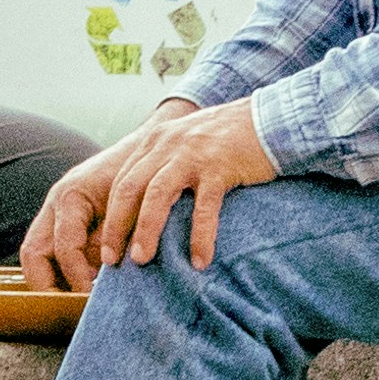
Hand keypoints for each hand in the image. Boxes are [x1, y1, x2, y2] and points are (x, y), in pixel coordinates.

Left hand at [24, 95, 275, 290]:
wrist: (271, 119)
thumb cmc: (230, 141)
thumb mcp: (187, 144)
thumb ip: (165, 166)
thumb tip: (148, 209)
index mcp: (156, 142)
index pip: (121, 182)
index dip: (111, 216)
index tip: (107, 248)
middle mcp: (167, 145)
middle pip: (129, 188)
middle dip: (116, 226)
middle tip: (112, 260)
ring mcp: (192, 154)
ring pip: (157, 195)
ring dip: (146, 230)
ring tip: (141, 260)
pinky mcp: (219, 166)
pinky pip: (204, 207)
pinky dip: (199, 236)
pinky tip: (199, 260)